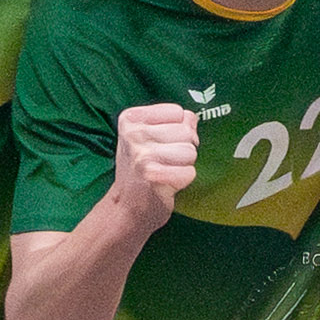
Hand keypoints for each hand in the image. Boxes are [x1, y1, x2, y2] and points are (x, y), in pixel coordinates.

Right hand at [107, 100, 200, 218]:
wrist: (126, 207)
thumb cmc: (141, 169)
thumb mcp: (148, 137)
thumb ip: (173, 122)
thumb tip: (193, 119)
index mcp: (131, 118)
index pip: (177, 112)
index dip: (178, 129)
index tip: (161, 144)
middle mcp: (134, 134)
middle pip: (187, 131)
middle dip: (183, 148)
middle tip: (163, 161)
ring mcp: (142, 155)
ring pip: (190, 151)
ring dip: (183, 165)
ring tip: (165, 171)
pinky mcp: (154, 176)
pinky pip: (190, 172)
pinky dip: (183, 180)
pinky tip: (166, 184)